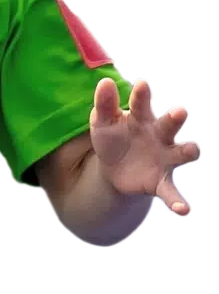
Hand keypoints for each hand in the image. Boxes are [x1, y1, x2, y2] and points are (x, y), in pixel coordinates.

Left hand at [89, 77, 198, 215]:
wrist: (114, 170)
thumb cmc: (112, 139)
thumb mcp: (102, 123)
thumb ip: (104, 105)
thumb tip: (103, 82)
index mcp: (143, 118)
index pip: (143, 103)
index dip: (142, 94)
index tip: (141, 84)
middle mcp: (160, 135)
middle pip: (171, 124)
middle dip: (175, 118)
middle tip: (179, 112)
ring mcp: (164, 158)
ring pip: (182, 152)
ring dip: (189, 151)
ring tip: (192, 150)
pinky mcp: (160, 182)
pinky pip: (171, 192)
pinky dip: (178, 202)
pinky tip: (184, 212)